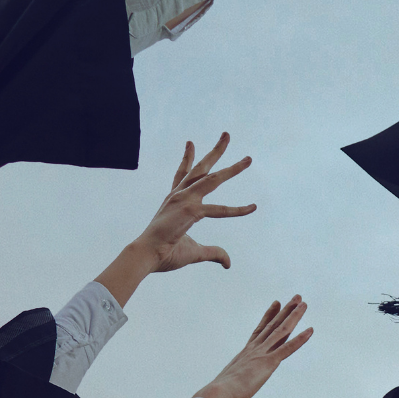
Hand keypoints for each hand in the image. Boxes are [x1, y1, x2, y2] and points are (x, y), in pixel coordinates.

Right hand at [96, 135, 255, 305]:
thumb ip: (213, 253)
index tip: (190, 143)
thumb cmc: (163, 254)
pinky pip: (219, 209)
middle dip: (215, 151)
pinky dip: (237, 210)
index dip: (187, 158)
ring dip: (232, 168)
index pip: (182, 174)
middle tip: (226, 135)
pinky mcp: (190, 210)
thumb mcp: (194, 252)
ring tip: (249, 159)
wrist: (146, 256)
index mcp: (175, 200)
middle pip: (201, 168)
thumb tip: (228, 262)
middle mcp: (179, 195)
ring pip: (213, 179)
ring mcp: (185, 200)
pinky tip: (252, 208)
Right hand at [195, 296, 311, 397]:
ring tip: (303, 304)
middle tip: (296, 298)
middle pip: (274, 325)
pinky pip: (287, 348)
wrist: (220, 392)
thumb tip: (231, 381)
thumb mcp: (231, 379)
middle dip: (286, 310)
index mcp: (247, 352)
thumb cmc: (222, 391)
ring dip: (294, 317)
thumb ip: (235, 376)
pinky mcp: (269, 363)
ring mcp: (262, 354)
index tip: (276, 303)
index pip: (261, 329)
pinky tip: (310, 330)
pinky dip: (300, 339)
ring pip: (282, 331)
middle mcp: (255, 349)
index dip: (269, 315)